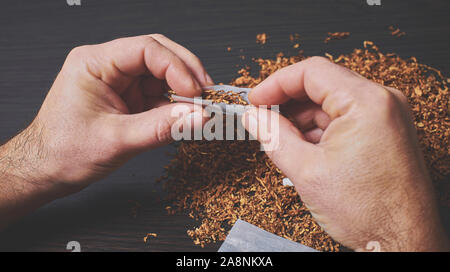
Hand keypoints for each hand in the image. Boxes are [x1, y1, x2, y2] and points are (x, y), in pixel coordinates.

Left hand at [0, 35, 210, 226]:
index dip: (177, 68)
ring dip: (183, 91)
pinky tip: (185, 116)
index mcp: (94, 63)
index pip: (146, 49)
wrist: (46, 170)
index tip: (195, 92)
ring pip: (162, 74)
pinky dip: (175, 104)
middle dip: (186, 74)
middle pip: (158, 55)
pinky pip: (158, 93)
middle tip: (207, 95)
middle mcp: (108, 66)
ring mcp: (119, 81)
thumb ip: (161, 127)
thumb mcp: (117, 140)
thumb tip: (198, 117)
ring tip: (199, 109)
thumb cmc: (64, 152)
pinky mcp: (127, 97)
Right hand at [242, 57, 448, 250]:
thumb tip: (255, 117)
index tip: (256, 99)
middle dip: (288, 104)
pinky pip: (345, 119)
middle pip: (322, 86)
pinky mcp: (385, 132)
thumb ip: (273, 137)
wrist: (402, 242)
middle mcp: (383, 103)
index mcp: (366, 103)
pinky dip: (320, 130)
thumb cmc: (369, 212)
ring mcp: (387, 117)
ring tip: (283, 142)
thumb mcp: (306, 171)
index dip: (276, 83)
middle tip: (263, 120)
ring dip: (303, 119)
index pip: (311, 72)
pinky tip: (305, 149)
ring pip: (331, 104)